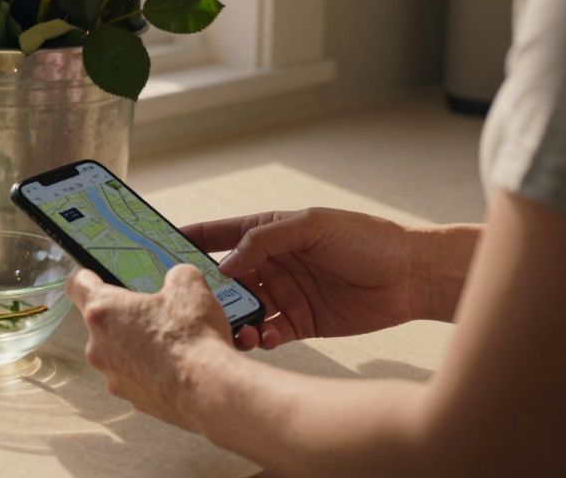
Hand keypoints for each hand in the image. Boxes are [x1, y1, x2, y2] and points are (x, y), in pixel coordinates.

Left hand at [67, 265, 234, 431]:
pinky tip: (178, 368)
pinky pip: (137, 378)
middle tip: (156, 313)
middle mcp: (98, 347)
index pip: (77, 285)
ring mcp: (113, 377)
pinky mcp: (132, 401)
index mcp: (103, 311)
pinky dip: (152, 372)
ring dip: (138, 346)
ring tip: (173, 344)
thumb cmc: (191, 335)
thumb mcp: (189, 286)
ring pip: (120, 353)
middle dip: (126, 317)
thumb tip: (177, 280)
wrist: (209, 391)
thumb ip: (175, 276)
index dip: (87, 277)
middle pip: (102, 323)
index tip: (98, 277)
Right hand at [182, 208, 427, 350]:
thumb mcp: (311, 226)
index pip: (216, 236)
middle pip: (222, 279)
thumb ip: (265, 241)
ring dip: (230, 319)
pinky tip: (258, 339)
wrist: (412, 275)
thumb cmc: (365, 239)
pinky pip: (267, 333)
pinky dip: (257, 338)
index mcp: (266, 234)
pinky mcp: (299, 323)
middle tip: (186, 303)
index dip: (185, 241)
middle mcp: (269, 265)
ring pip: (241, 310)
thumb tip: (225, 264)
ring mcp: (282, 295)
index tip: (153, 248)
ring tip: (228, 328)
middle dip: (203, 290)